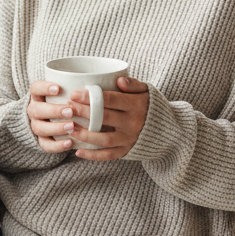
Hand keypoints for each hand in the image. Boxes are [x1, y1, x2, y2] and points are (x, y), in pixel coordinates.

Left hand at [26, 77, 149, 159]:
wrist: (167, 130)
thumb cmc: (150, 105)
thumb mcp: (146, 91)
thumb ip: (133, 84)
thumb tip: (119, 80)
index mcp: (136, 105)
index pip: (110, 100)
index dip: (91, 97)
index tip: (74, 94)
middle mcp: (133, 123)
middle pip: (104, 118)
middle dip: (83, 113)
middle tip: (67, 108)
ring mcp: (129, 139)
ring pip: (104, 139)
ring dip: (85, 135)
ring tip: (69, 128)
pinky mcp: (127, 151)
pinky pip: (108, 155)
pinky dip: (93, 155)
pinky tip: (78, 152)